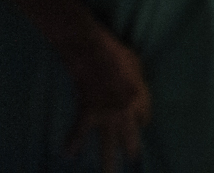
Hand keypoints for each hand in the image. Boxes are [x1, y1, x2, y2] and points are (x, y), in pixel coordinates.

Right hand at [63, 30, 150, 171]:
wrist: (92, 52)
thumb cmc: (116, 53)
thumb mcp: (136, 64)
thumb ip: (137, 80)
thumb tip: (136, 86)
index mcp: (140, 98)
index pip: (144, 116)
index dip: (141, 118)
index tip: (139, 123)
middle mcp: (125, 112)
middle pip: (130, 136)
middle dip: (132, 149)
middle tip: (133, 159)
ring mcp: (106, 115)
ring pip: (107, 144)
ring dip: (108, 162)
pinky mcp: (87, 112)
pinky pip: (79, 132)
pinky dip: (72, 142)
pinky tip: (68, 154)